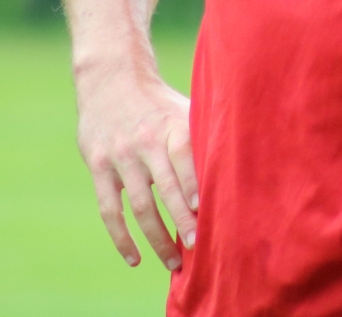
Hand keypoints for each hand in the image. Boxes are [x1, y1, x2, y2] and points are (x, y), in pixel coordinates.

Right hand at [74, 67, 197, 271]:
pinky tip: (135, 259)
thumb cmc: (158, 103)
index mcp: (171, 125)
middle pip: (164, 187)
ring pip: (139, 205)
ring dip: (156, 238)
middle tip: (198, 248)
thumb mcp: (183, 109)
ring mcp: (120, 156)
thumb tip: (242, 167)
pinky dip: (122, 238)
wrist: (109, 79)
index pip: (184, 156)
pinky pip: (110, 210)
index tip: (206, 209)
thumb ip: (203, 137)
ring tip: (173, 263)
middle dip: (182, 220)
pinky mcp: (99, 167)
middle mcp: (145, 142)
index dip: (194, 183)